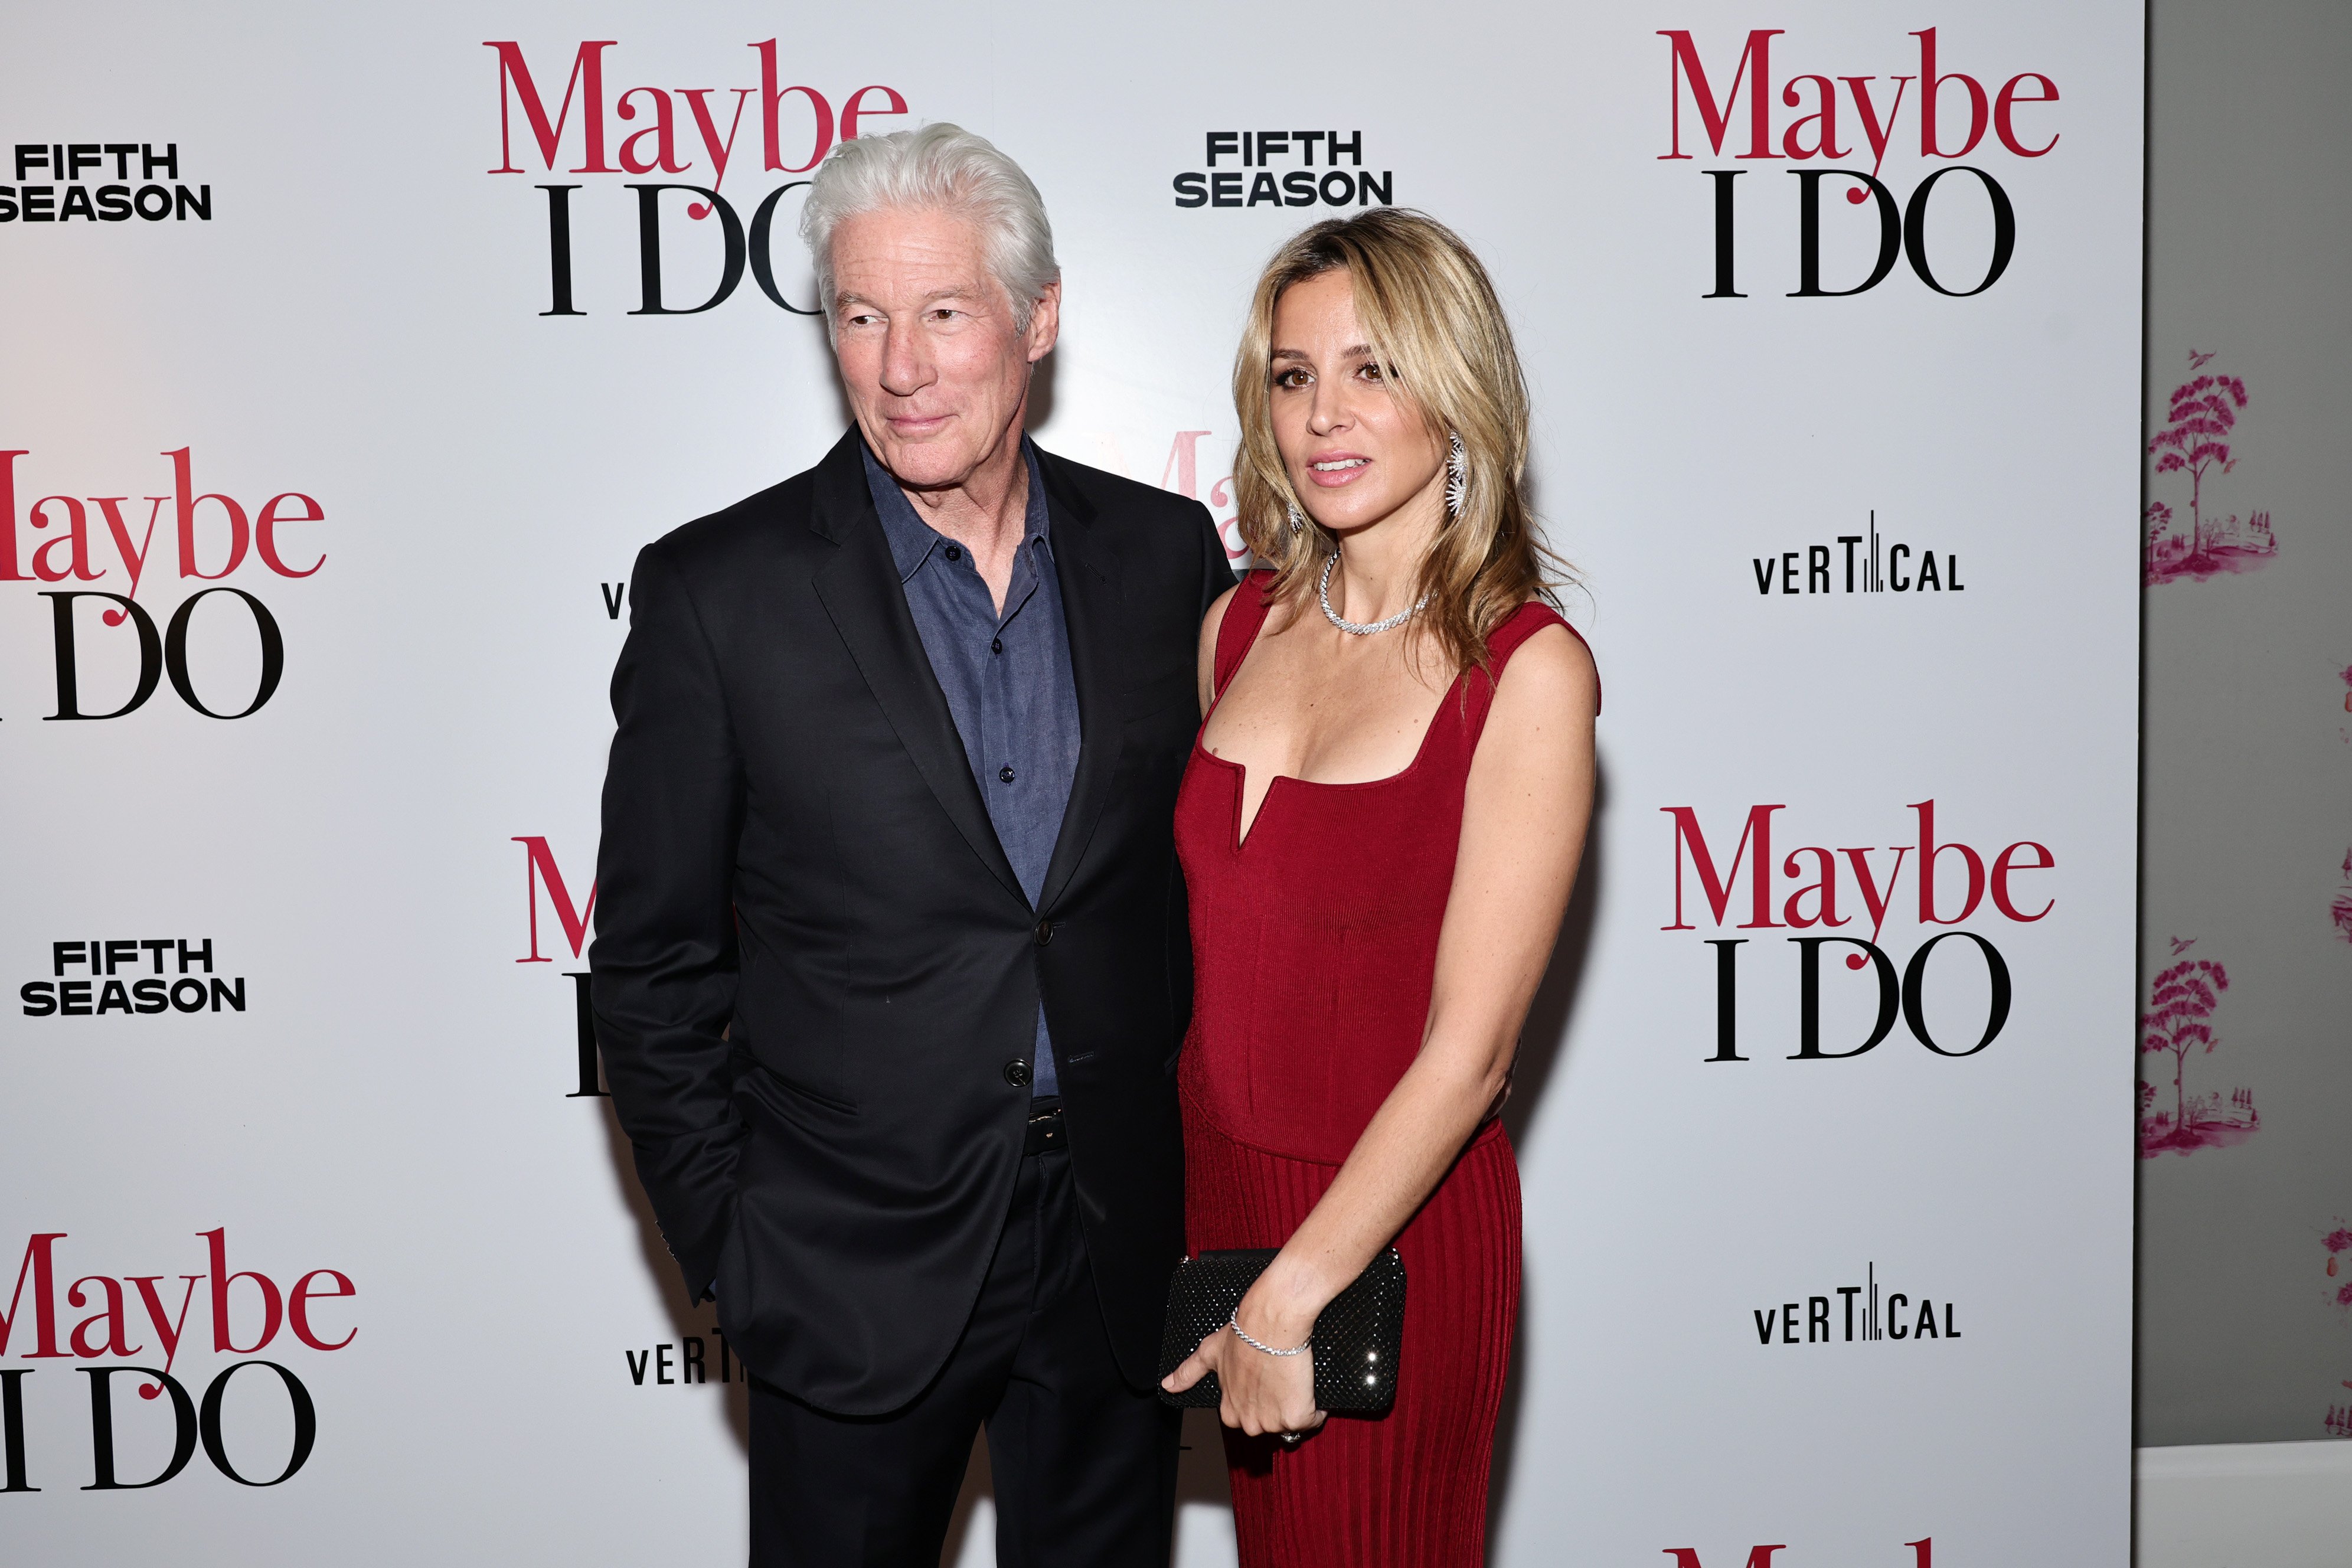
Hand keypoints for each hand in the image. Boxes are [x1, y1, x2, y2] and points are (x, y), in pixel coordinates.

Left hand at [1160, 1296, 1326, 1440]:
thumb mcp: (1209, 1352)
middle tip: (1280, 1376)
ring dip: (1297, 1403)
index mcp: (1229, 1411)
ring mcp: (1272, 1423)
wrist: (1270, 1322)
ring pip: (1292, 1422)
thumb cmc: (1242, 1334)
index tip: (1266, 1378)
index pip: (1249, 1417)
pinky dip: (1315, 1407)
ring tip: (1292, 1376)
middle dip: (1279, 1404)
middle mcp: (1248, 1423)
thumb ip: (1188, 1372)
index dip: (1261, 1397)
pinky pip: (1312, 1420)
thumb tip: (1167, 1385)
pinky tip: (1307, 1385)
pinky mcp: (1296, 1418)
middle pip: (1272, 1423)